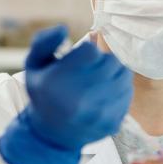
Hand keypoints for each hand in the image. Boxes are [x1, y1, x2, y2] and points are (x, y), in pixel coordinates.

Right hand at [0, 25, 132, 163]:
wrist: (51, 135)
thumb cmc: (44, 94)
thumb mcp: (34, 66)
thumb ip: (44, 42)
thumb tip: (63, 27)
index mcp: (58, 83)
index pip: (91, 51)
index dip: (87, 51)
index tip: (81, 58)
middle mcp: (80, 99)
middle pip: (111, 61)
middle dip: (102, 60)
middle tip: (92, 69)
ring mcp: (99, 112)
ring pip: (123, 74)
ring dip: (114, 72)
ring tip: (99, 80)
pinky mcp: (113, 121)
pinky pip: (128, 92)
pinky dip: (120, 88)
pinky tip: (105, 94)